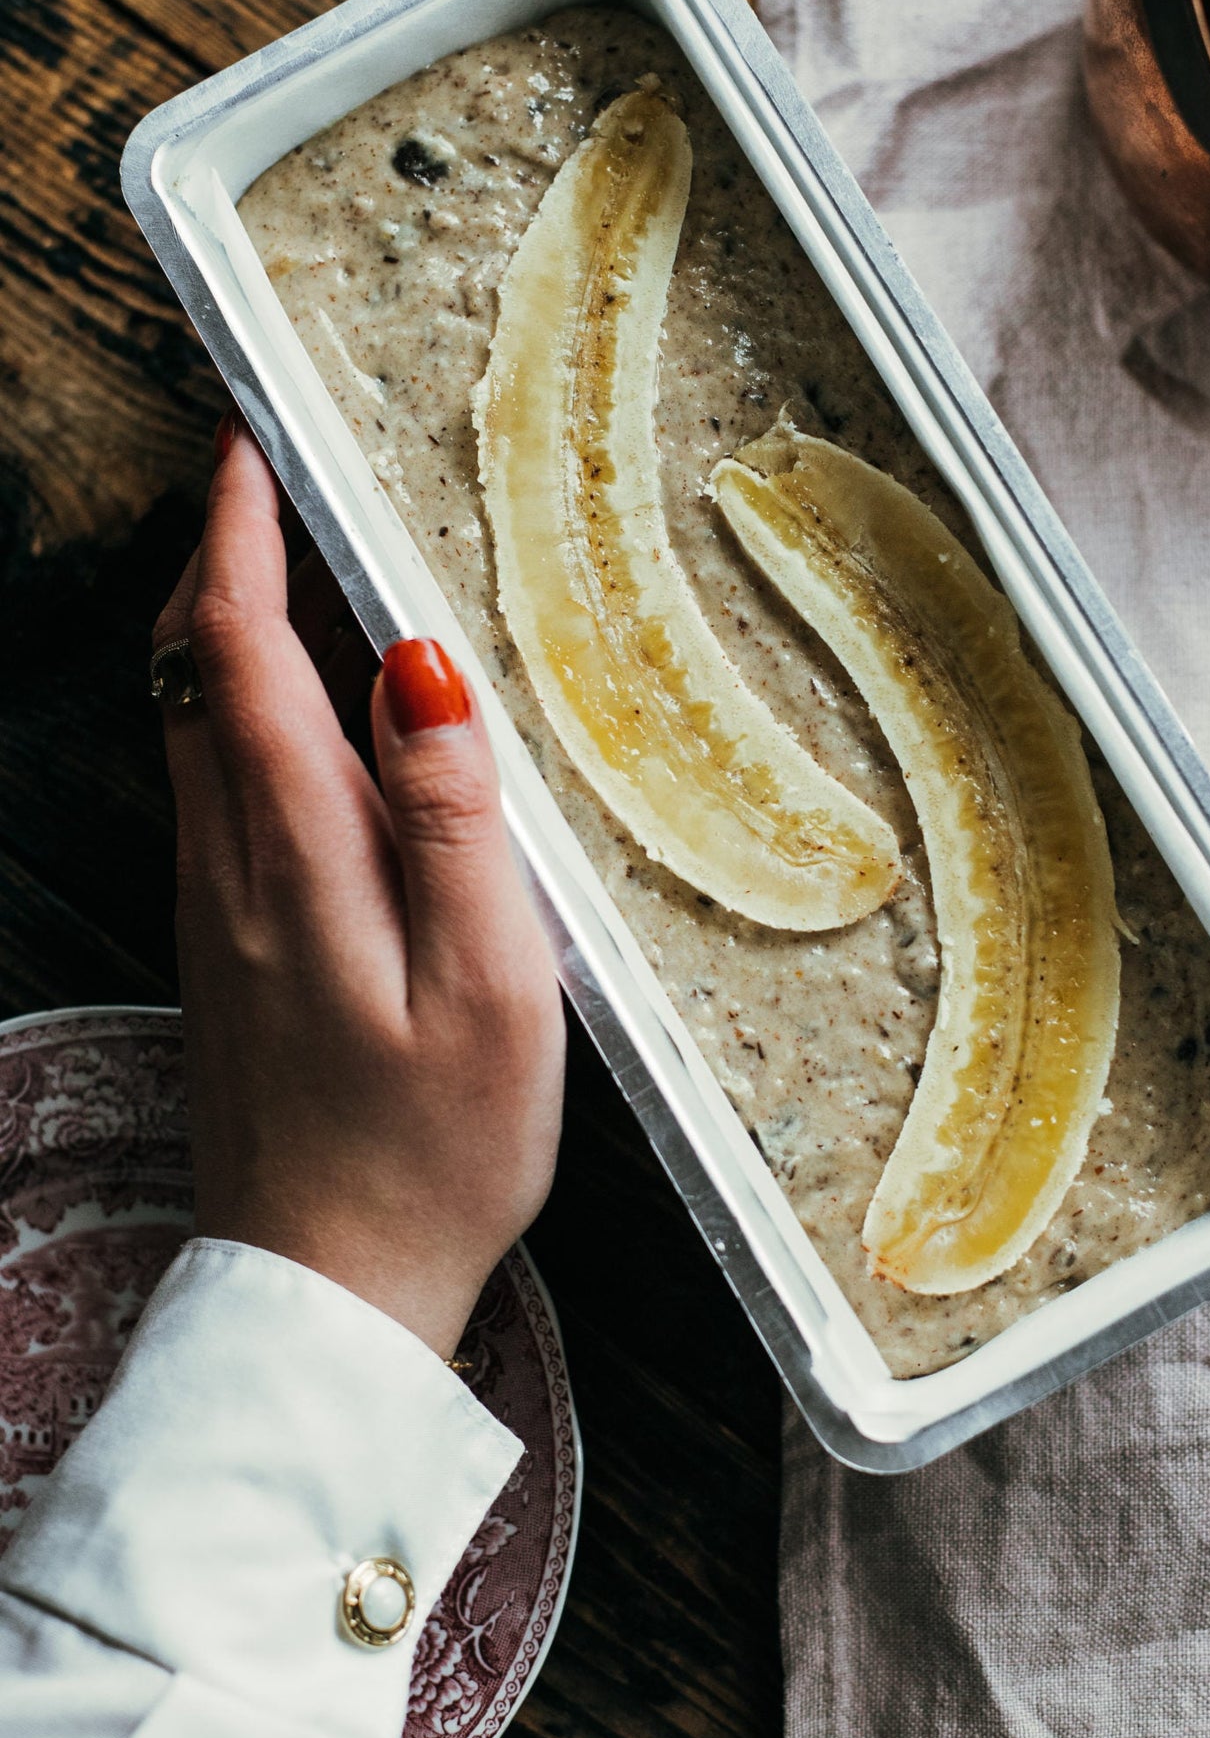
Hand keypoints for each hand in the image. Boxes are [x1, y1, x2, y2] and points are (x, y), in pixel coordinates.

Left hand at [152, 417, 565, 1358]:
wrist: (327, 1298)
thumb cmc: (432, 1152)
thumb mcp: (491, 988)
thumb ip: (454, 820)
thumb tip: (420, 666)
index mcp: (295, 856)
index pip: (236, 651)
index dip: (236, 534)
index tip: (249, 440)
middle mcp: (229, 867)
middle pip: (191, 671)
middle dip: (216, 556)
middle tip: (269, 472)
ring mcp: (215, 911)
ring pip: (193, 727)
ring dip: (224, 630)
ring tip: (292, 564)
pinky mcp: (227, 951)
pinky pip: (215, 790)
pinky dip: (241, 712)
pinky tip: (309, 722)